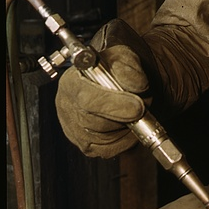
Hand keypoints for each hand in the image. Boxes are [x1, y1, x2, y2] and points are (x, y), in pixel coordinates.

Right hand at [56, 38, 149, 158]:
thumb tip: (135, 85)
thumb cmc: (117, 70)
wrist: (119, 84)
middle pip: (94, 122)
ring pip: (103, 138)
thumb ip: (129, 68)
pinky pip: (108, 150)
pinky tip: (126, 124)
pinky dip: (124, 140)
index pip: (87, 98)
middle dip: (123, 117)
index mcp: (71, 81)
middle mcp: (67, 106)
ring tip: (131, 111)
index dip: (113, 104)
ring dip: (125, 127)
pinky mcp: (85, 146)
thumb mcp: (124, 58)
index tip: (137, 106)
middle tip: (141, 108)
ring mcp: (73, 129)